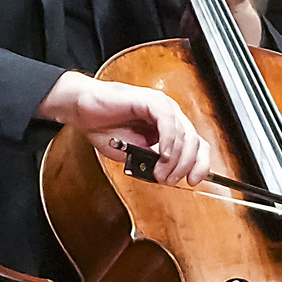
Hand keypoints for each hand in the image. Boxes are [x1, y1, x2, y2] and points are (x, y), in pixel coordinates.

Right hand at [51, 73, 208, 187]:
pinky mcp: (150, 100)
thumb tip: (169, 175)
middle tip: (169, 180)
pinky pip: (168, 121)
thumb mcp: (134, 154)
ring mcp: (161, 106)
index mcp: (169, 127)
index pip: (197, 145)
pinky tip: (161, 155)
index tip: (193, 181)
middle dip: (185, 166)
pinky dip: (168, 141)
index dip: (200, 164)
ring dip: (175, 159)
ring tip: (161, 173)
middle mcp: (169, 115)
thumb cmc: (105, 128)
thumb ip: (153, 162)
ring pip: (184, 134)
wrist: (81, 111)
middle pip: (195, 141)